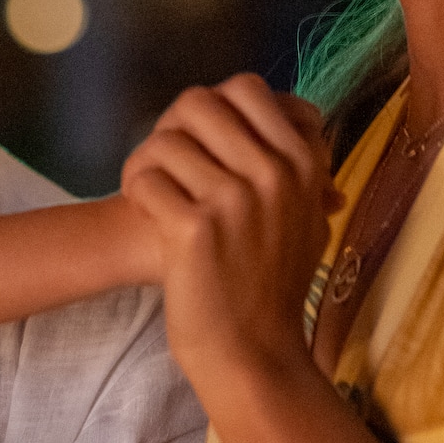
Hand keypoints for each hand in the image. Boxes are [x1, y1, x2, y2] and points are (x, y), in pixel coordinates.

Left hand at [121, 75, 336, 372]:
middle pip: (196, 104)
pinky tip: (149, 218)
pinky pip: (144, 179)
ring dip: (146, 167)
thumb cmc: (270, 286)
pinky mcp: (195, 228)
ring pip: (164, 141)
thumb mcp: (306, 218)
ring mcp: (235, 199)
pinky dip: (137, 196)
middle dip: (170, 132)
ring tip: (154, 197)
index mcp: (302, 162)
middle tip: (166, 168)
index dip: (209, 110)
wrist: (254, 354)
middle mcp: (274, 173)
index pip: (244, 88)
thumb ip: (301, 163)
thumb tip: (301, 112)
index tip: (200, 145)